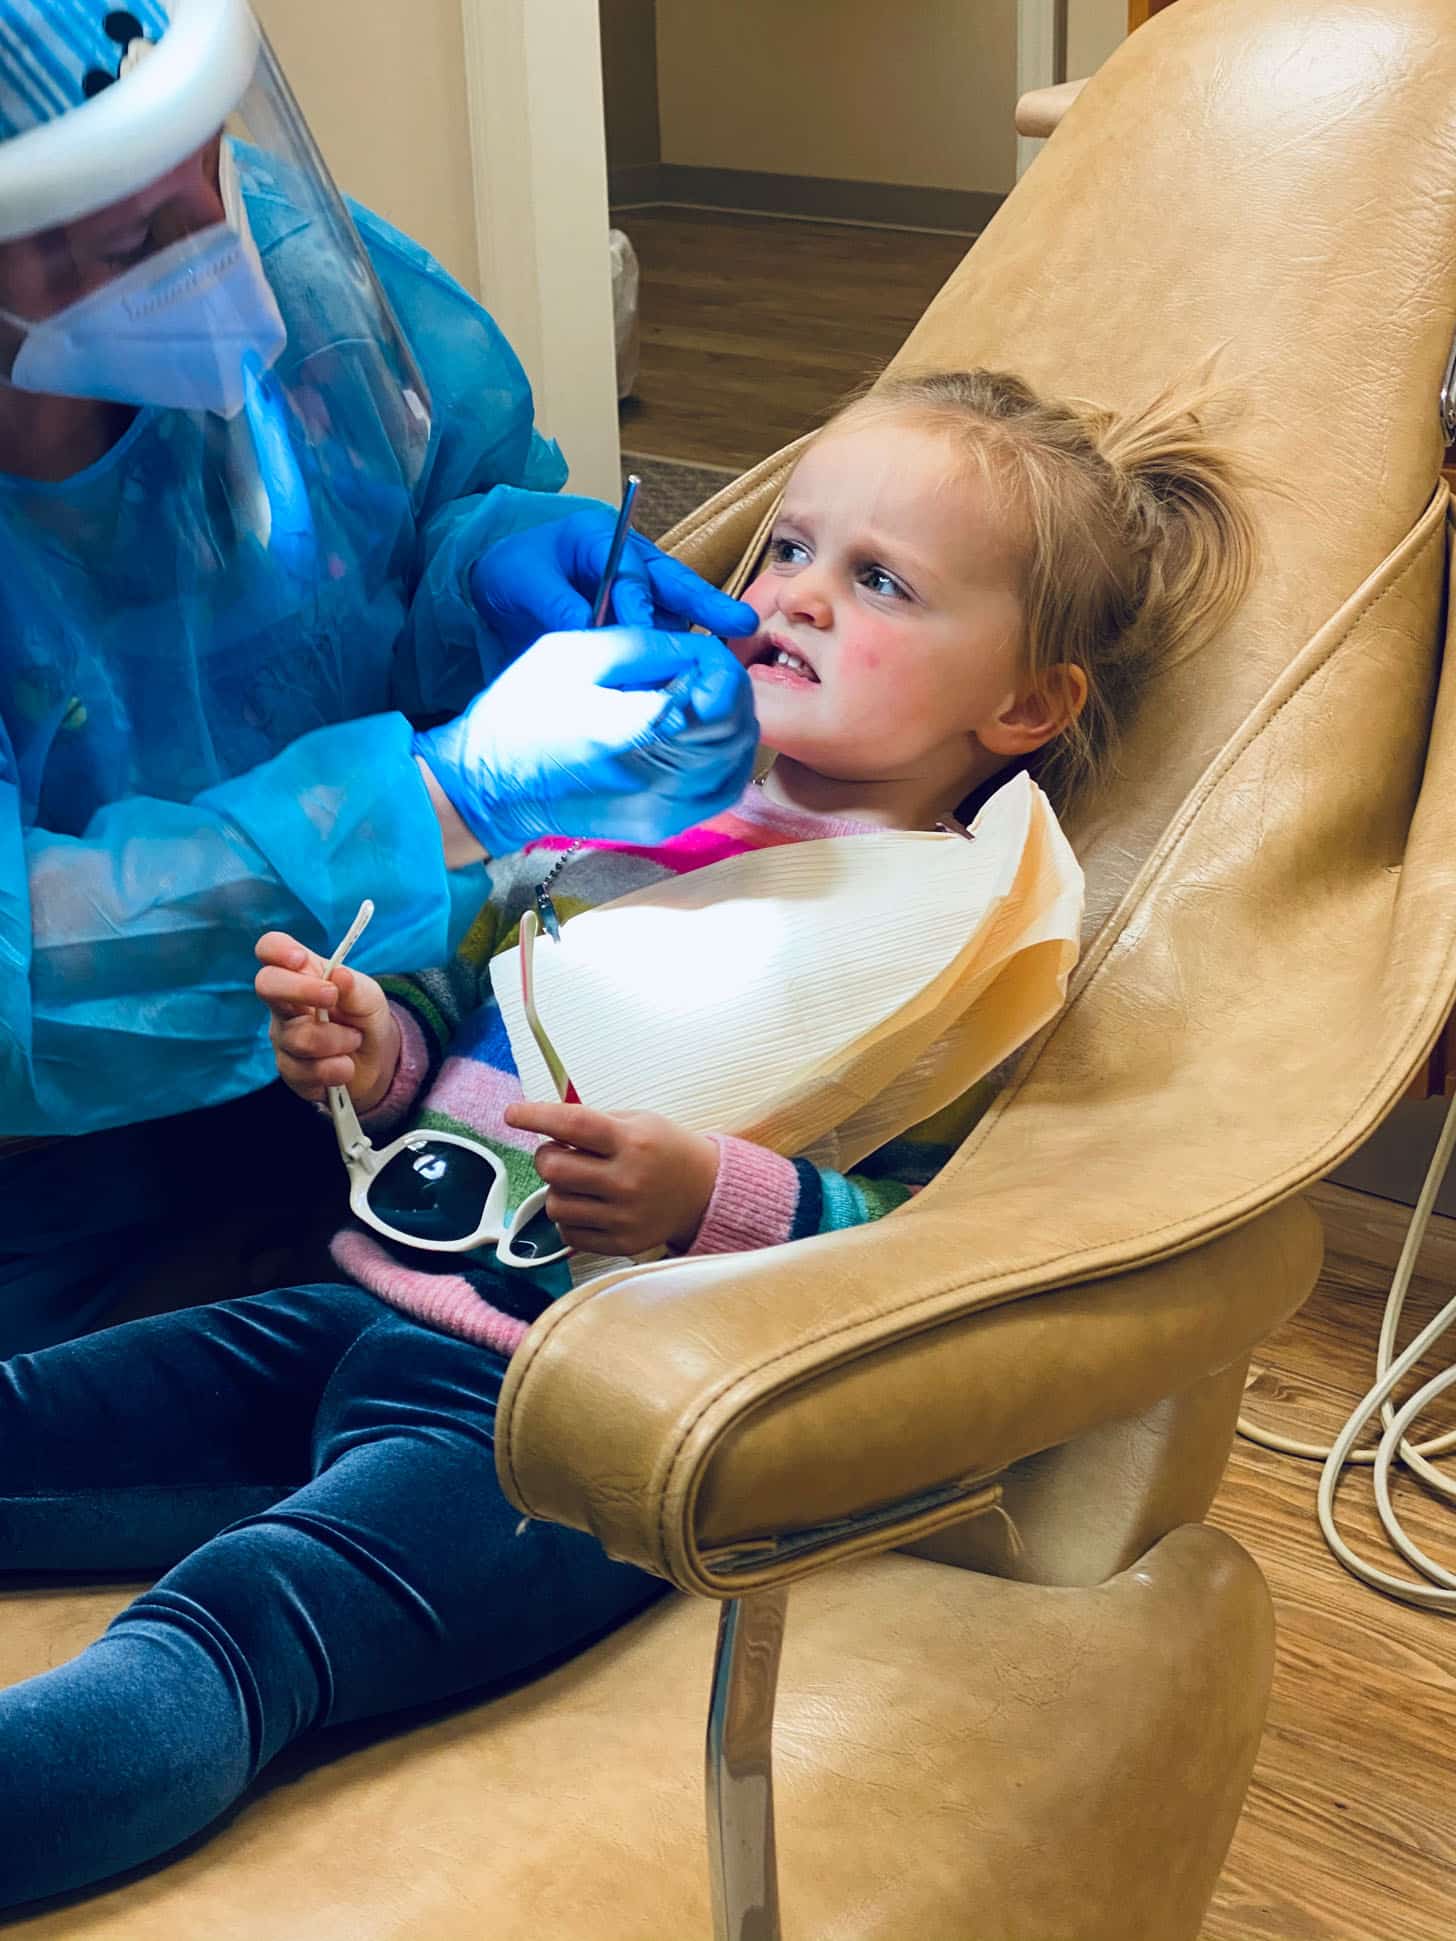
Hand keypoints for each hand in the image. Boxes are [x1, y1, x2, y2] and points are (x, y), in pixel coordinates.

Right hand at [254, 931, 400, 1109]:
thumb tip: (339, 975)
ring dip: (338, 1040)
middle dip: (301, 990)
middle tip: (331, 997)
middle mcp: (284, 1004)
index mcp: (301, 975)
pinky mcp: (289, 1071)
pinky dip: (336, 1069)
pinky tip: (345, 1066)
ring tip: (354, 1039)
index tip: (300, 959)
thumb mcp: (369, 998)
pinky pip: (305, 1072)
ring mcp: (283, 1038)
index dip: (277, 950)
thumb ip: (354, 987)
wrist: (377, 1061)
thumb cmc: (365, 1018)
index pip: (270, 950)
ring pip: (298, 1037)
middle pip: (266, 985)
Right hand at [412, 625, 757, 855]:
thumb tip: (702, 652)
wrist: (492, 788)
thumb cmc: (522, 712)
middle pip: (736, 729)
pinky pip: (721, 791)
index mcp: (632, 729)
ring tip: (698, 703)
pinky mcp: (662, 827)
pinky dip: (726, 759)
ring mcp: (664, 811)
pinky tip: (703, 739)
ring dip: (732, 725)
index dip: (721, 668)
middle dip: (728, 692)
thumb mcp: (574, 653)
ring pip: (737, 761)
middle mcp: (657, 780)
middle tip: (699, 674)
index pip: (719, 697)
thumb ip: (647, 647)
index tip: (699, 657)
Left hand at [470, 504, 756, 651]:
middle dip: (707, 604)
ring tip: (719, 663)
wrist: (499, 589)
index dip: (637, 606)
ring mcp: (638, 591)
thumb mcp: (520, 580)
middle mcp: (629, 562)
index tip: (641, 635)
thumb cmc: (510, 573)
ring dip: (694, 637)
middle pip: (673, 582)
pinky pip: (663, 635)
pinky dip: (675, 656)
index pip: (630, 573)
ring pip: (674, 612)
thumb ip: (554, 604)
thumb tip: (587, 633)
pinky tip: (687, 681)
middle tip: (742, 623)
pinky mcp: (638, 620)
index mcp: (598, 537)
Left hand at [503, 1100, 719, 1254]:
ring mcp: (623, 1216)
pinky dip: (570, 1217)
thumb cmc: (664, 1150)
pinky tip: (589, 1205)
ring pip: (554, 1204)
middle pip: (553, 1168)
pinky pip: (567, 1233)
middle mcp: (626, 1180)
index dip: (536, 1117)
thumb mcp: (638, 1121)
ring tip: (581, 1182)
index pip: (572, 1125)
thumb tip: (543, 1125)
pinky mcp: (620, 1243)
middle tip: (561, 1153)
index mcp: (631, 1141)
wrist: (704, 1192)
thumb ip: (592, 1123)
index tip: (513, 1114)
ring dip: (558, 1190)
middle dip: (546, 1157)